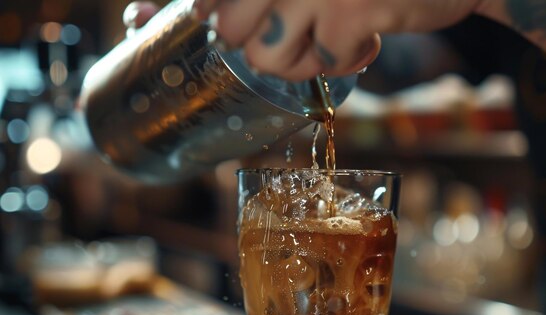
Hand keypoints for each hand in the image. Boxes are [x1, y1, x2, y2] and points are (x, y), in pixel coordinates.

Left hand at [124, 0, 486, 80]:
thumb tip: (192, 13)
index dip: (190, 9)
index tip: (170, 18)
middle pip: (231, 29)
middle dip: (258, 41)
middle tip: (297, 29)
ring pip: (268, 55)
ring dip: (301, 59)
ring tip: (331, 39)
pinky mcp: (349, 10)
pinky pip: (323, 65)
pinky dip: (347, 63)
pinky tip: (368, 41)